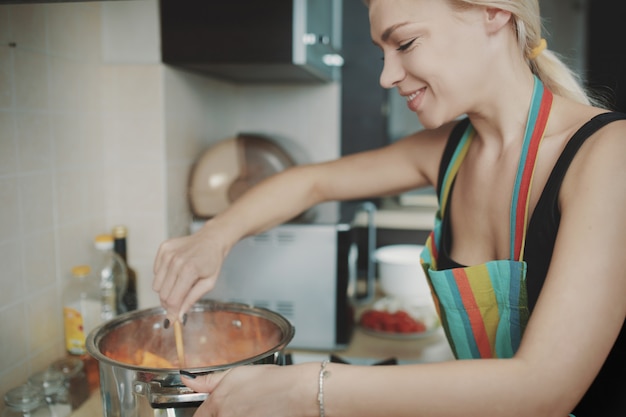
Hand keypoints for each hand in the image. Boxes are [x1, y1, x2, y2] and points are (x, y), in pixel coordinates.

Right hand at [152, 225, 225, 320]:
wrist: (212, 239)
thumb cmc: (212, 262)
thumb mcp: (208, 283)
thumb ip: (192, 300)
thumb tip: (179, 317)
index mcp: (189, 270)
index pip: (173, 299)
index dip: (172, 312)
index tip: (172, 321)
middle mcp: (176, 261)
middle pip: (163, 294)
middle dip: (170, 302)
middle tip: (180, 300)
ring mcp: (168, 253)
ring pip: (157, 285)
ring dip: (166, 289)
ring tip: (180, 282)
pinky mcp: (163, 248)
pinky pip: (156, 272)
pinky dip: (164, 275)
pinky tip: (176, 270)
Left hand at [182, 364, 315, 416]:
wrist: (296, 393)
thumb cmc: (271, 382)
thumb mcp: (235, 374)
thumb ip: (208, 380)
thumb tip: (188, 380)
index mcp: (218, 406)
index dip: (205, 412)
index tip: (211, 409)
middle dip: (221, 413)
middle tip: (238, 404)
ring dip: (235, 414)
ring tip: (249, 407)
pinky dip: (249, 416)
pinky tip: (258, 411)